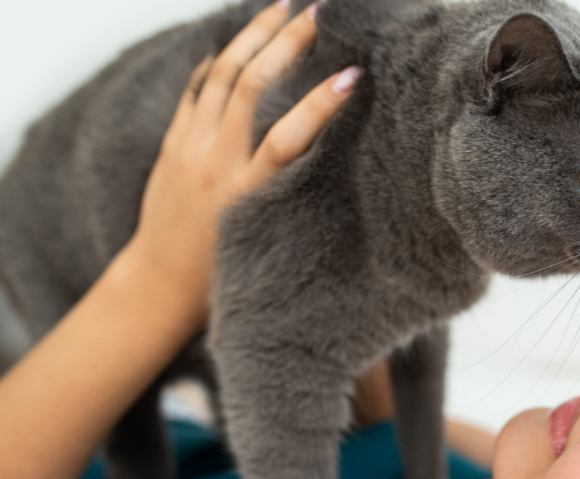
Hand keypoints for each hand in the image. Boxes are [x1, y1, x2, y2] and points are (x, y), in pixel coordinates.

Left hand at [123, 0, 362, 323]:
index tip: (353, 75)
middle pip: (250, 86)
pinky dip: (216, 63)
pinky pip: (195, 90)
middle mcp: (215, 163)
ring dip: (253, 37)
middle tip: (318, 15)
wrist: (161, 284)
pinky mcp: (171, 144)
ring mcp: (188, 149)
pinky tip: (236, 45)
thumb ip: (286, 190)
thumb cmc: (222, 272)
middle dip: (286, 44)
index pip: (290, 136)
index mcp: (247, 192)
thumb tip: (320, 145)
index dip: (322, 103)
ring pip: (220, 75)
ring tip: (281, 10)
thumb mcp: (264, 232)